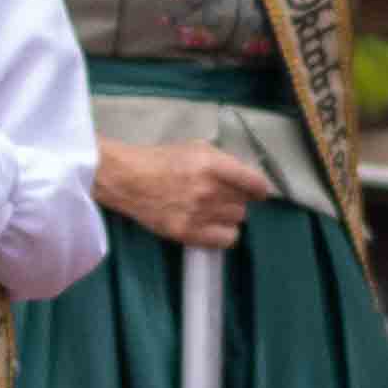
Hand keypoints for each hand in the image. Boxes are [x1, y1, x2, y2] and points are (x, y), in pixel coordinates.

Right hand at [96, 137, 268, 251]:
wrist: (128, 179)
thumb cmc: (161, 160)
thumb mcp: (196, 148)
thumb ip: (223, 161)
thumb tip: (246, 177)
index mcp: (212, 164)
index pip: (254, 183)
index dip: (260, 189)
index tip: (258, 191)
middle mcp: (208, 190)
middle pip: (244, 203)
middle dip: (237, 199)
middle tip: (223, 196)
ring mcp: (198, 213)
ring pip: (237, 220)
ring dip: (229, 215)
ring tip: (214, 210)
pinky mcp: (187, 233)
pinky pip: (225, 240)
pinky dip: (225, 234)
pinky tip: (215, 226)